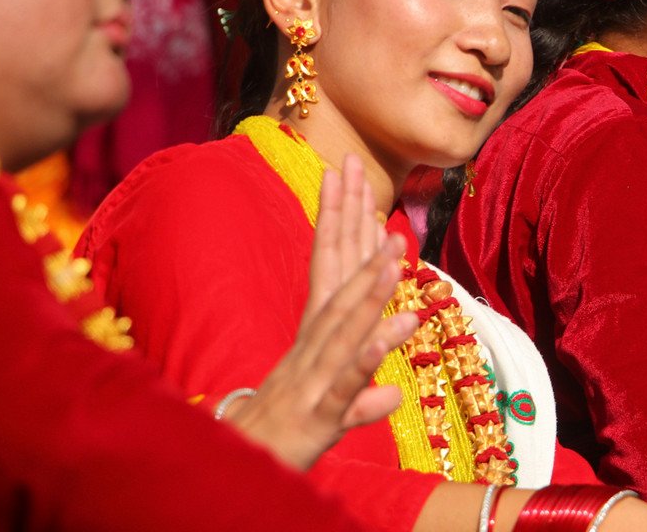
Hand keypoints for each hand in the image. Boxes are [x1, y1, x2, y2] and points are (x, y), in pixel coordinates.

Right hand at [229, 155, 417, 469]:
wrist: (246, 469)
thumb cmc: (291, 429)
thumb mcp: (334, 396)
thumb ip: (362, 379)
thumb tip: (392, 365)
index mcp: (316, 333)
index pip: (329, 267)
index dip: (340, 222)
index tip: (351, 178)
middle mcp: (312, 345)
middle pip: (334, 281)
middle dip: (353, 233)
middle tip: (373, 187)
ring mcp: (316, 376)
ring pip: (344, 324)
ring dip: (370, 287)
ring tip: (395, 251)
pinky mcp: (323, 413)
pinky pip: (350, 378)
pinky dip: (372, 351)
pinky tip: (400, 323)